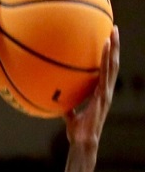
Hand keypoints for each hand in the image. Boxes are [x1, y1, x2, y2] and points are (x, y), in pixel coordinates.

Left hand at [65, 24, 119, 148]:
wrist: (83, 141)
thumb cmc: (78, 132)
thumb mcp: (70, 116)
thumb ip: (67, 108)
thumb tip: (56, 101)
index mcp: (99, 93)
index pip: (105, 72)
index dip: (108, 58)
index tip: (107, 43)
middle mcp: (106, 90)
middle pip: (112, 64)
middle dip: (114, 47)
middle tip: (113, 30)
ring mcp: (106, 92)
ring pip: (112, 65)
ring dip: (114, 48)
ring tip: (113, 32)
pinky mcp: (104, 95)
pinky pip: (105, 73)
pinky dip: (106, 59)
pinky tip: (105, 47)